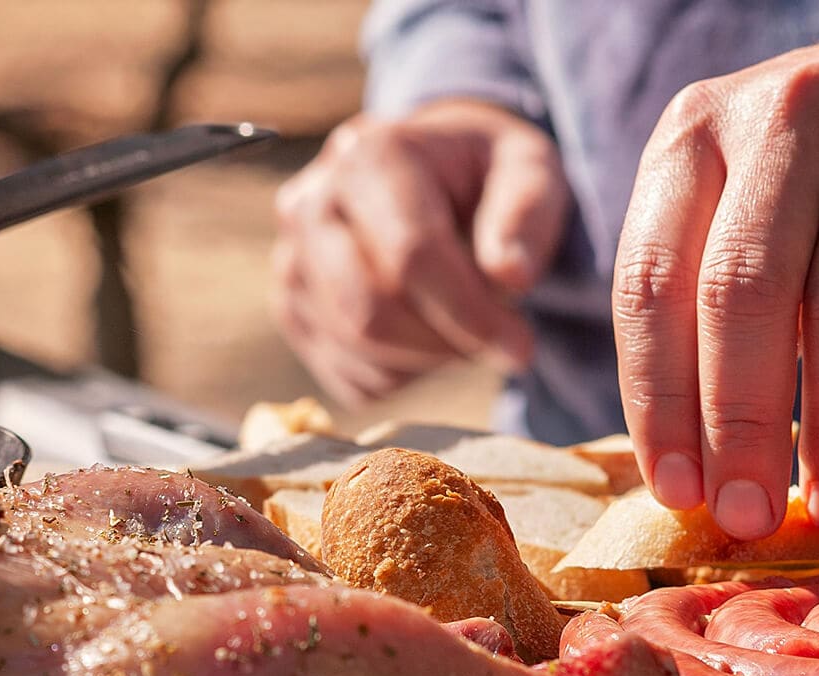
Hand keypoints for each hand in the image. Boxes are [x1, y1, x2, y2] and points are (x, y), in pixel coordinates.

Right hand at [270, 99, 570, 405]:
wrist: (434, 175)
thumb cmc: (485, 174)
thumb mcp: (527, 169)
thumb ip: (526, 213)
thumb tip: (511, 274)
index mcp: (370, 157)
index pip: (410, 257)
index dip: (469, 315)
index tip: (520, 348)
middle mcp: (312, 204)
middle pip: (370, 312)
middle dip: (445, 345)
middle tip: (497, 342)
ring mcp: (291, 258)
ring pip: (355, 348)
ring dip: (426, 361)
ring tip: (465, 328)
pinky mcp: (291, 307)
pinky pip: (345, 375)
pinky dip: (400, 375)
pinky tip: (430, 335)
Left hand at [615, 0, 818, 535]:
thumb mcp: (749, 189)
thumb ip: (709, 293)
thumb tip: (693, 466)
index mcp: (695, 136)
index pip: (652, 283)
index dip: (657, 400)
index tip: (674, 492)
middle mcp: (782, 125)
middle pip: (740, 295)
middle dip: (738, 426)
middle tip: (744, 519)